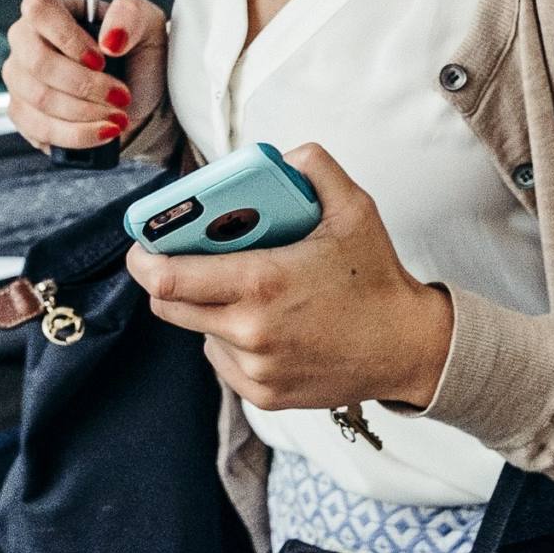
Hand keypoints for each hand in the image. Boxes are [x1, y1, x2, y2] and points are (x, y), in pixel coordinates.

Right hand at [1, 0, 167, 152]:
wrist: (142, 102)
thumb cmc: (138, 56)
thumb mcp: (147, 24)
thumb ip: (130, 15)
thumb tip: (109, 40)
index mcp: (52, 9)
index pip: (39, 9)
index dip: (68, 37)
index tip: (101, 59)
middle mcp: (26, 41)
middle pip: (37, 61)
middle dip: (85, 85)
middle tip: (120, 95)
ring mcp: (20, 79)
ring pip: (40, 99)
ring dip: (86, 113)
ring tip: (119, 116)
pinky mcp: (23, 115)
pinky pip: (40, 129)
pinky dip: (77, 135)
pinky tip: (103, 132)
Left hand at [125, 143, 455, 412]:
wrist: (410, 348)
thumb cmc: (377, 278)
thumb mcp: (353, 208)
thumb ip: (312, 167)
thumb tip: (277, 158)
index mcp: (260, 284)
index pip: (166, 276)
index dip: (144, 257)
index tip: (144, 241)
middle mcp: (250, 332)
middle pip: (168, 304)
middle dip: (166, 277)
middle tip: (183, 256)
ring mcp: (255, 369)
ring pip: (196, 330)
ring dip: (203, 307)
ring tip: (238, 287)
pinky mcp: (264, 394)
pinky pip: (221, 358)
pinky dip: (228, 337)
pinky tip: (260, 320)